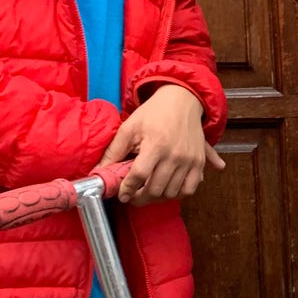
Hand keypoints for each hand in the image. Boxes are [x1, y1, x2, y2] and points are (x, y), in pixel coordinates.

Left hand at [99, 84, 224, 205]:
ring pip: (171, 193)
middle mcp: (175, 155)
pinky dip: (177, 194)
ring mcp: (189, 161)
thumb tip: (98, 172)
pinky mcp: (198, 163)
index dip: (128, 189)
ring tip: (147, 191)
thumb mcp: (130, 126)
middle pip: (155, 189)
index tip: (122, 195)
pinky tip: (166, 188)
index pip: (139, 175)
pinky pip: (189, 190)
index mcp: (156, 144)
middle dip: (141, 198)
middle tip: (133, 196)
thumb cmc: (154, 113)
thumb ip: (114, 150)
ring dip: (157, 197)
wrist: (182, 100)